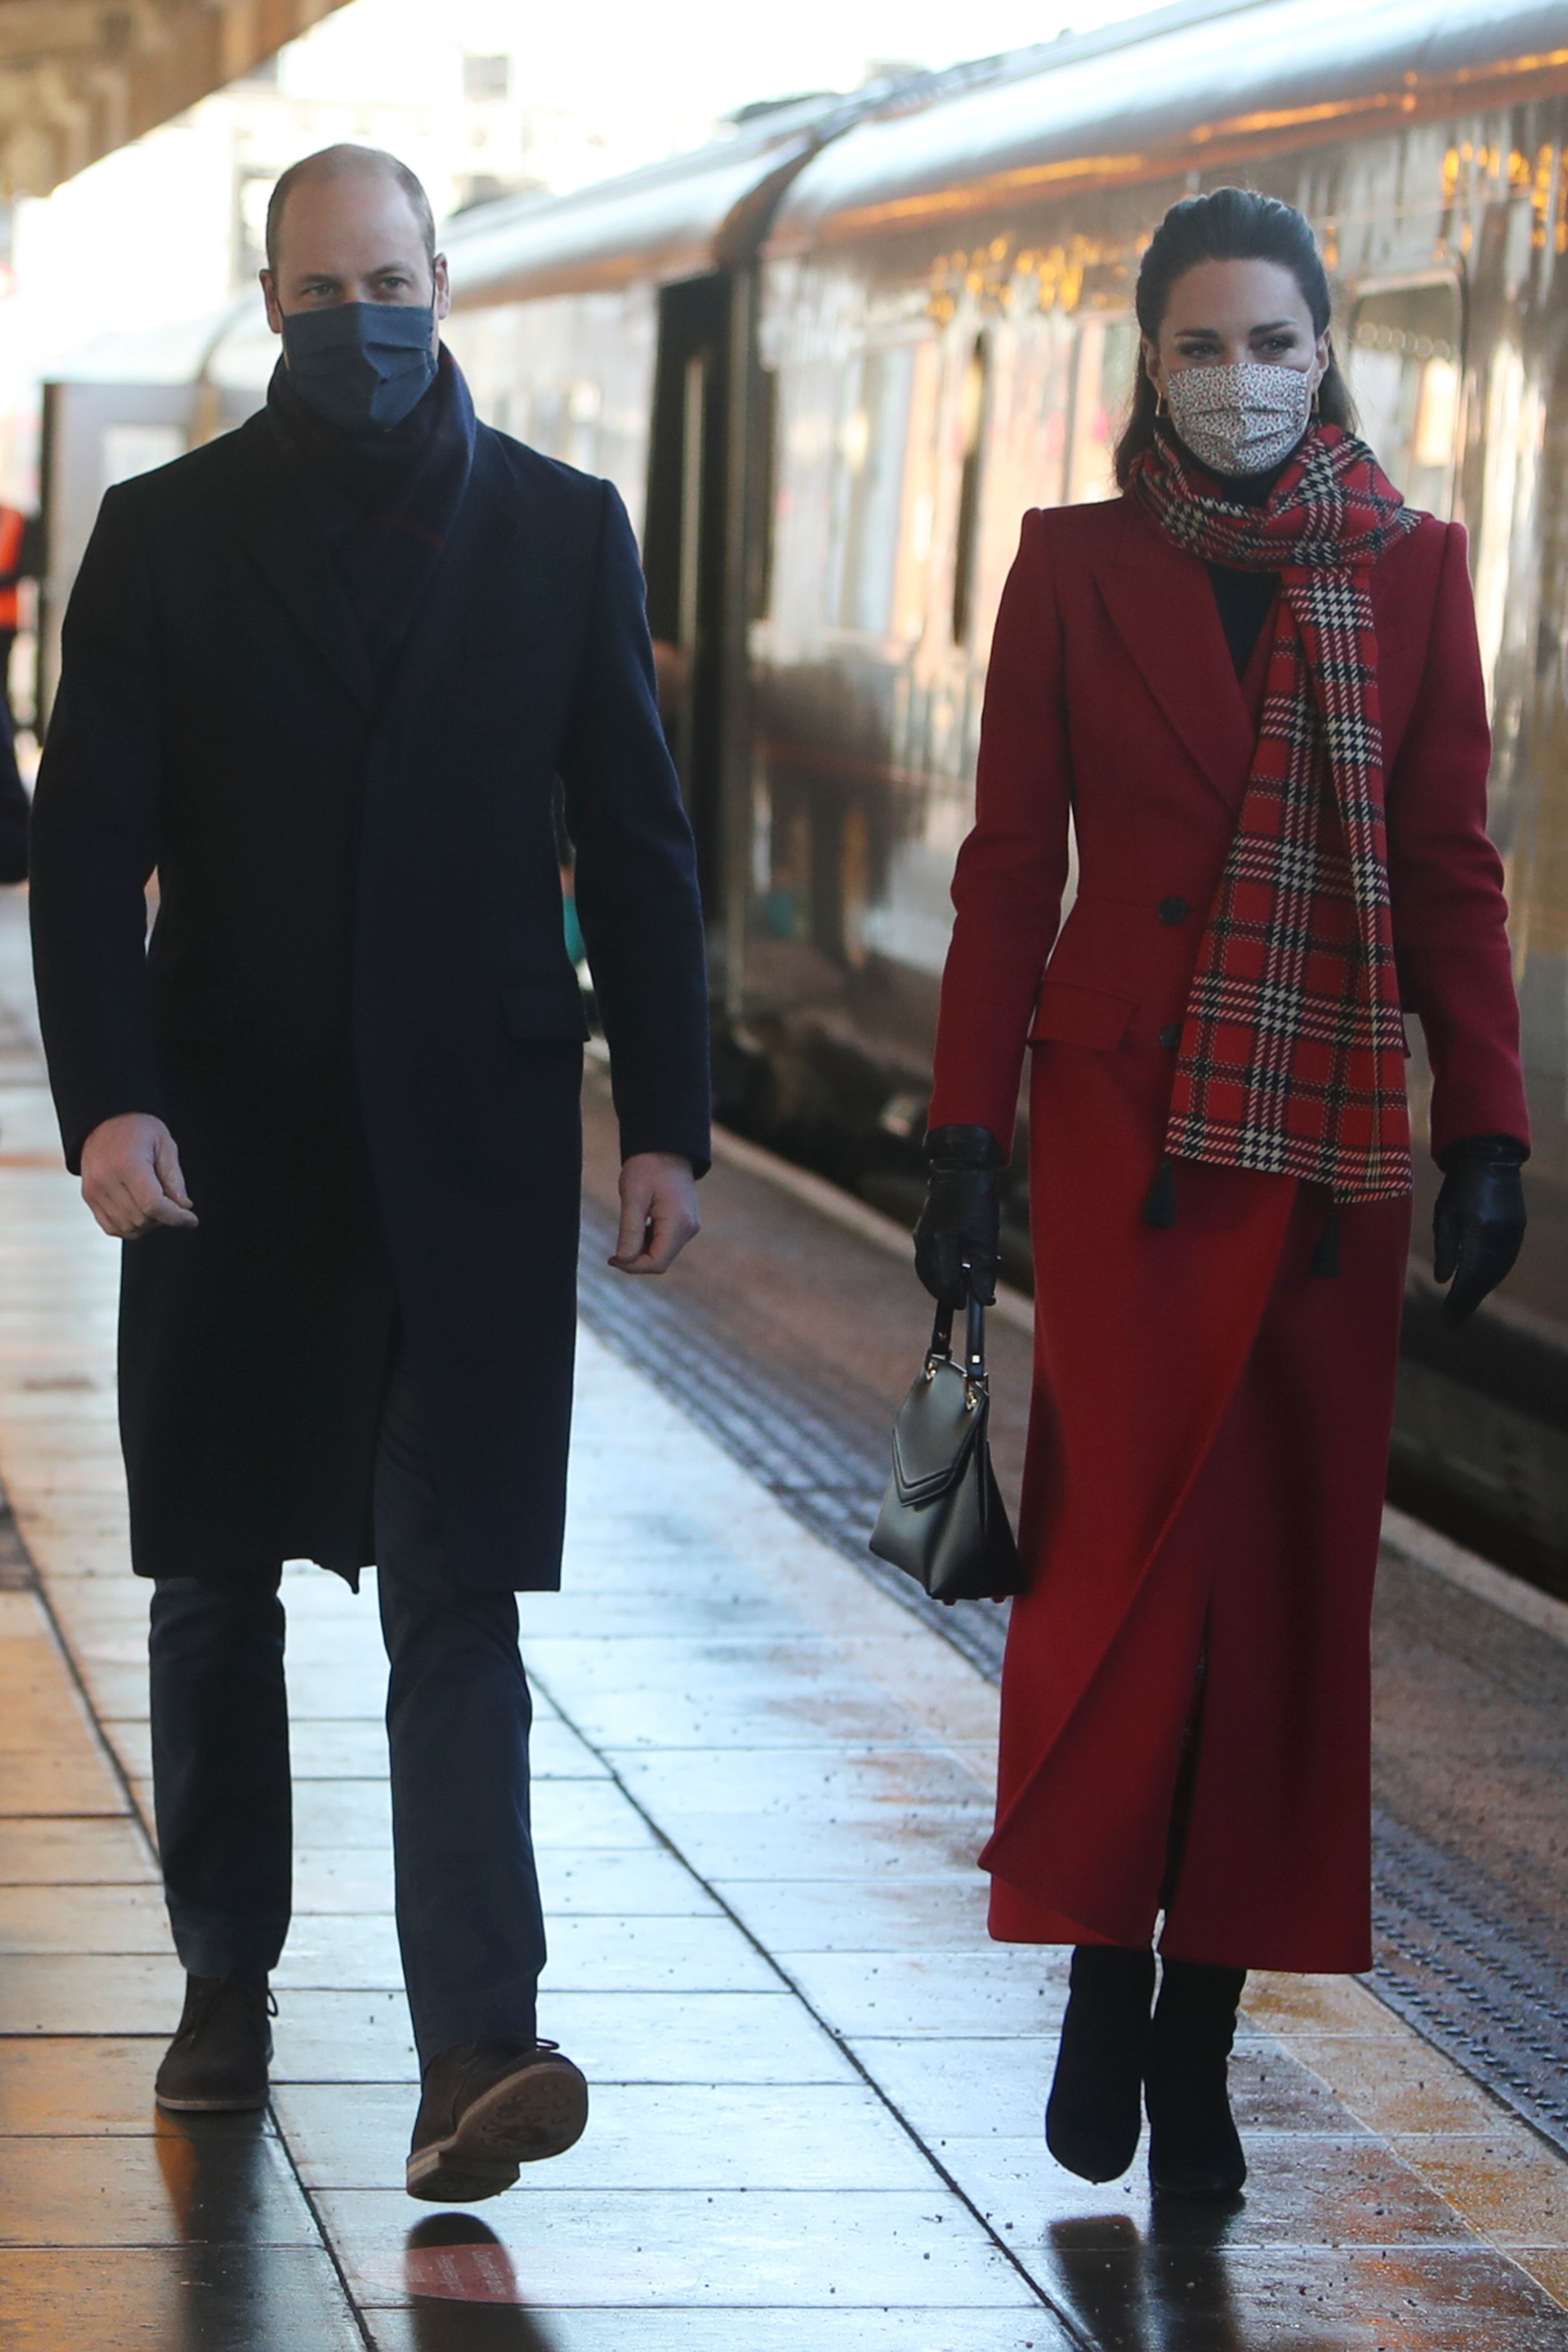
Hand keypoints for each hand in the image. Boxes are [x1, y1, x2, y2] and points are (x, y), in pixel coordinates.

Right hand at [80, 1113, 197, 1239]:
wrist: (105, 1120)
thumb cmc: (138, 1129)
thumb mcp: (165, 1145)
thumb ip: (174, 1178)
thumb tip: (183, 1207)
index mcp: (127, 1164)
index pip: (153, 1205)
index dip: (176, 1217)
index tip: (191, 1219)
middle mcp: (105, 1180)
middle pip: (142, 1218)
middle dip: (164, 1217)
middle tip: (172, 1201)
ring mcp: (94, 1190)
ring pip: (127, 1227)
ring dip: (148, 1224)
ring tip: (156, 1203)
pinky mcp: (89, 1196)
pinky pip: (111, 1227)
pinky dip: (130, 1227)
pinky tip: (141, 1211)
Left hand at [610, 1151, 698, 1274]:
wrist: (666, 1147)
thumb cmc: (648, 1167)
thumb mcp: (633, 1197)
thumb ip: (630, 1231)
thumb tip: (623, 1260)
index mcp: (678, 1223)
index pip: (657, 1263)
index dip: (633, 1266)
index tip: (612, 1258)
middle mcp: (689, 1229)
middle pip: (661, 1261)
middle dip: (636, 1260)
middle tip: (614, 1251)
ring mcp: (689, 1226)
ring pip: (663, 1253)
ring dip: (641, 1250)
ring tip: (626, 1231)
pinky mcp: (685, 1223)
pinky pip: (666, 1242)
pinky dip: (649, 1241)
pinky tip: (638, 1226)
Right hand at [913, 1125, 1002, 1307]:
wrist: (961, 1171)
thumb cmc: (977, 1203)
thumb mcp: (987, 1239)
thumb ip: (984, 1272)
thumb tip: (984, 1300)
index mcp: (942, 1242)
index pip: (947, 1283)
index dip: (958, 1298)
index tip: (968, 1304)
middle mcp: (925, 1241)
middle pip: (932, 1281)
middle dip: (948, 1294)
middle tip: (964, 1301)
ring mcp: (919, 1236)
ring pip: (926, 1272)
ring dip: (940, 1284)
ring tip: (958, 1289)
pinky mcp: (920, 1232)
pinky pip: (924, 1260)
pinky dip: (935, 1271)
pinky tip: (950, 1271)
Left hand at [1433, 1134, 1525, 1327]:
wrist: (1491, 1159)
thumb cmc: (1459, 1186)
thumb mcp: (1444, 1214)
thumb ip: (1445, 1248)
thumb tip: (1443, 1281)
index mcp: (1478, 1231)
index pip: (1468, 1277)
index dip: (1458, 1302)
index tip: (1446, 1321)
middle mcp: (1499, 1236)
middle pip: (1484, 1279)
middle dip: (1467, 1302)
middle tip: (1452, 1320)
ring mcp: (1512, 1233)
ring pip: (1497, 1272)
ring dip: (1480, 1291)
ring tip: (1462, 1306)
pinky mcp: (1518, 1229)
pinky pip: (1505, 1260)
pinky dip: (1491, 1276)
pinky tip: (1480, 1284)